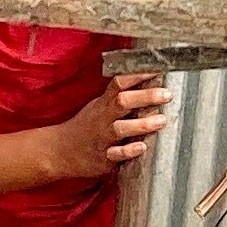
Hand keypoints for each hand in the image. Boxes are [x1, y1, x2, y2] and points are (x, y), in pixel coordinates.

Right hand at [45, 72, 173, 180]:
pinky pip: (116, 154)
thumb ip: (121, 98)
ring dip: (142, 124)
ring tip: (161, 120)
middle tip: (166, 94)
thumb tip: (150, 84)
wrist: (60, 151)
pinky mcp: (103, 157)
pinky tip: (142, 147)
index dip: (137, 75)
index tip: (157, 69)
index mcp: (104, 103)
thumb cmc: (87, 127)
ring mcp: (103, 138)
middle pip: (122, 102)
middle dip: (145, 97)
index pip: (119, 83)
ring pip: (121, 128)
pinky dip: (128, 151)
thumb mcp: (100, 107)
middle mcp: (103, 118)